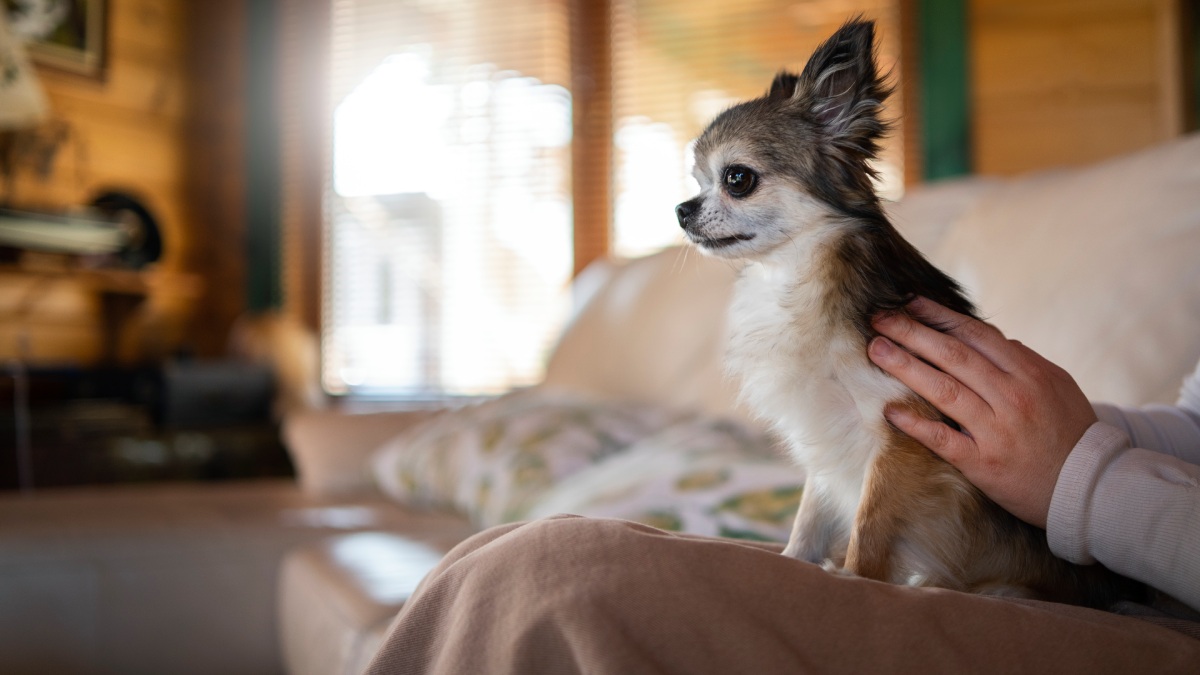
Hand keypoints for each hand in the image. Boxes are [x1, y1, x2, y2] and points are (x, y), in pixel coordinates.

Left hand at [866, 297, 1096, 528]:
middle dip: (912, 333)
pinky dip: (914, 423)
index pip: (975, 334)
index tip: (909, 303)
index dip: (939, 316)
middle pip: (953, 355)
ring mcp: (996, 429)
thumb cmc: (1071, 432)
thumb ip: (1023, 360)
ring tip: (876, 350)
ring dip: (905, 366)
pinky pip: (942, 439)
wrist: (1092, 487)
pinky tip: (889, 411)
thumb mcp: (1057, 385)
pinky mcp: (983, 463)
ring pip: (944, 389)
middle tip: (879, 319)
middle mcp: (1012, 396)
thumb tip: (990, 338)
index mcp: (1029, 372)